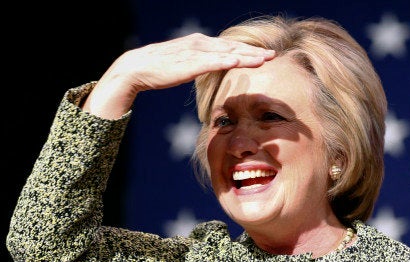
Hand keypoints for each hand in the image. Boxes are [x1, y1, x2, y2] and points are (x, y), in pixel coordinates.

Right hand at [83, 33, 275, 118]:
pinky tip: (239, 61)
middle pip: (232, 47)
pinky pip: (211, 61)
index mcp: (199, 44)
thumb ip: (198, 64)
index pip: (228, 47)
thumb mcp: (184, 64)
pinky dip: (226, 60)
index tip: (264, 55)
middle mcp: (199, 44)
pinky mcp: (188, 62)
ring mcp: (194, 52)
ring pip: (226, 52)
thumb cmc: (159, 69)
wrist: (136, 68)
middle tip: (272, 55)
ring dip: (247, 56)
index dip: (247, 51)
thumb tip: (209, 69)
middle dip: (253, 52)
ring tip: (264, 59)